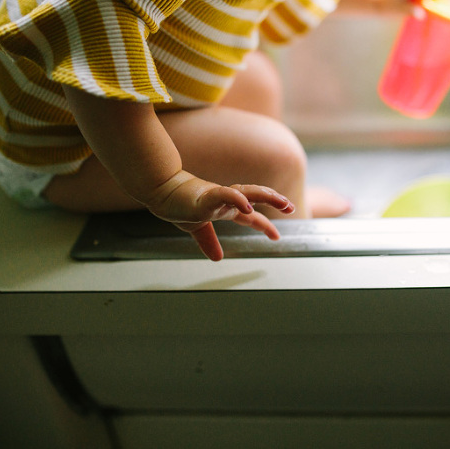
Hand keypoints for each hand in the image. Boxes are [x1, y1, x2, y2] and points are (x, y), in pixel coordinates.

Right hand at [147, 174, 294, 260]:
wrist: (159, 192)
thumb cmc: (176, 203)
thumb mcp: (196, 228)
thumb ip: (208, 241)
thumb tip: (217, 257)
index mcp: (223, 208)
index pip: (249, 216)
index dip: (264, 225)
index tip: (276, 236)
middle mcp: (225, 200)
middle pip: (255, 197)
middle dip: (274, 202)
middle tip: (290, 207)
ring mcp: (217, 196)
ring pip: (247, 192)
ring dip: (267, 196)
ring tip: (283, 202)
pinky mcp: (206, 195)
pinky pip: (226, 195)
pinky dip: (238, 199)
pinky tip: (248, 206)